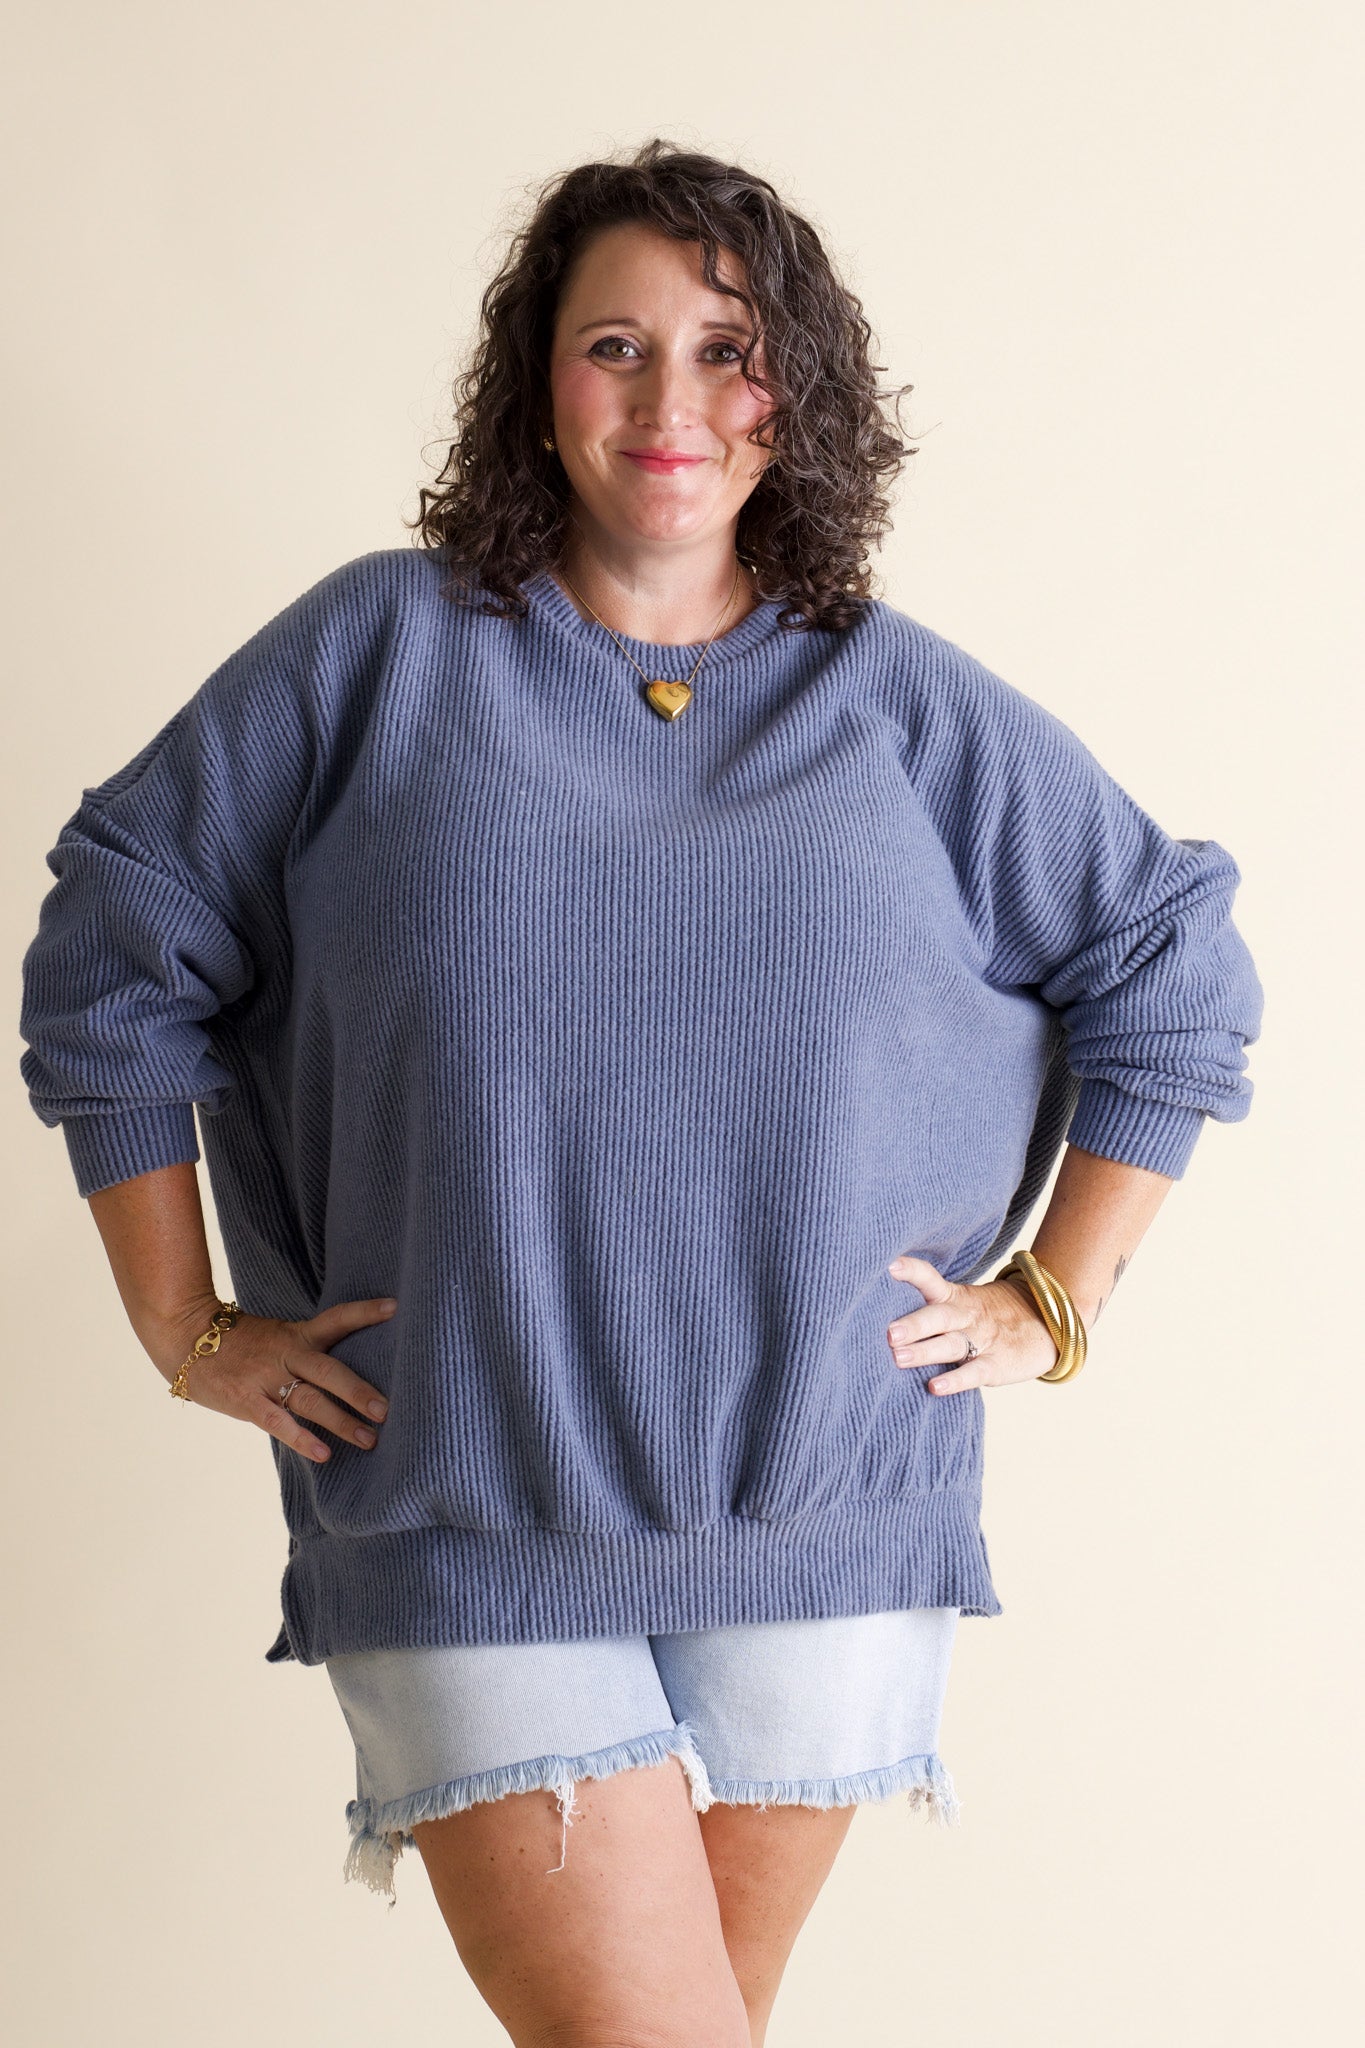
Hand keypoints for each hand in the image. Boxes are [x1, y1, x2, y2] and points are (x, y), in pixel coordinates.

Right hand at [156, 1294, 397, 1460]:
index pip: (336, 1319)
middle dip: (359, 1391)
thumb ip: (307, 1350)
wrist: (185, 1338)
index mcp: (297, 1334)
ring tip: (369, 1439)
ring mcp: (265, 1378)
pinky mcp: (246, 1401)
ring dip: (341, 1422)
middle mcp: (286, 1354)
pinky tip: (324, 1454)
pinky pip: (278, 1422)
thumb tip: (349, 1371)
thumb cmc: (239, 1342)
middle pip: (329, 1371)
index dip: (364, 1313)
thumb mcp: (277, 1335)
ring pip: (309, 1400)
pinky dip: (302, 1439)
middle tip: (387, 1409)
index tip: (395, 1307)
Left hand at [887, 1255, 1062, 1395]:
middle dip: (913, 1323)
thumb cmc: (987, 1316)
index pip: (930, 1279)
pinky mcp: (995, 1365)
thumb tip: (874, 1314)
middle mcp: (964, 1316)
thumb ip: (927, 1306)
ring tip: (898, 1357)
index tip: (890, 1266)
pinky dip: (955, 1380)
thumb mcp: (961, 1302)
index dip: (912, 1271)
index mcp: (953, 1297)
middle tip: (888, 1332)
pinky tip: (935, 1387)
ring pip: (950, 1344)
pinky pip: (973, 1372)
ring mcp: (981, 1340)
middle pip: (937, 1316)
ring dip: (924, 1351)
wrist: (1047, 1324)